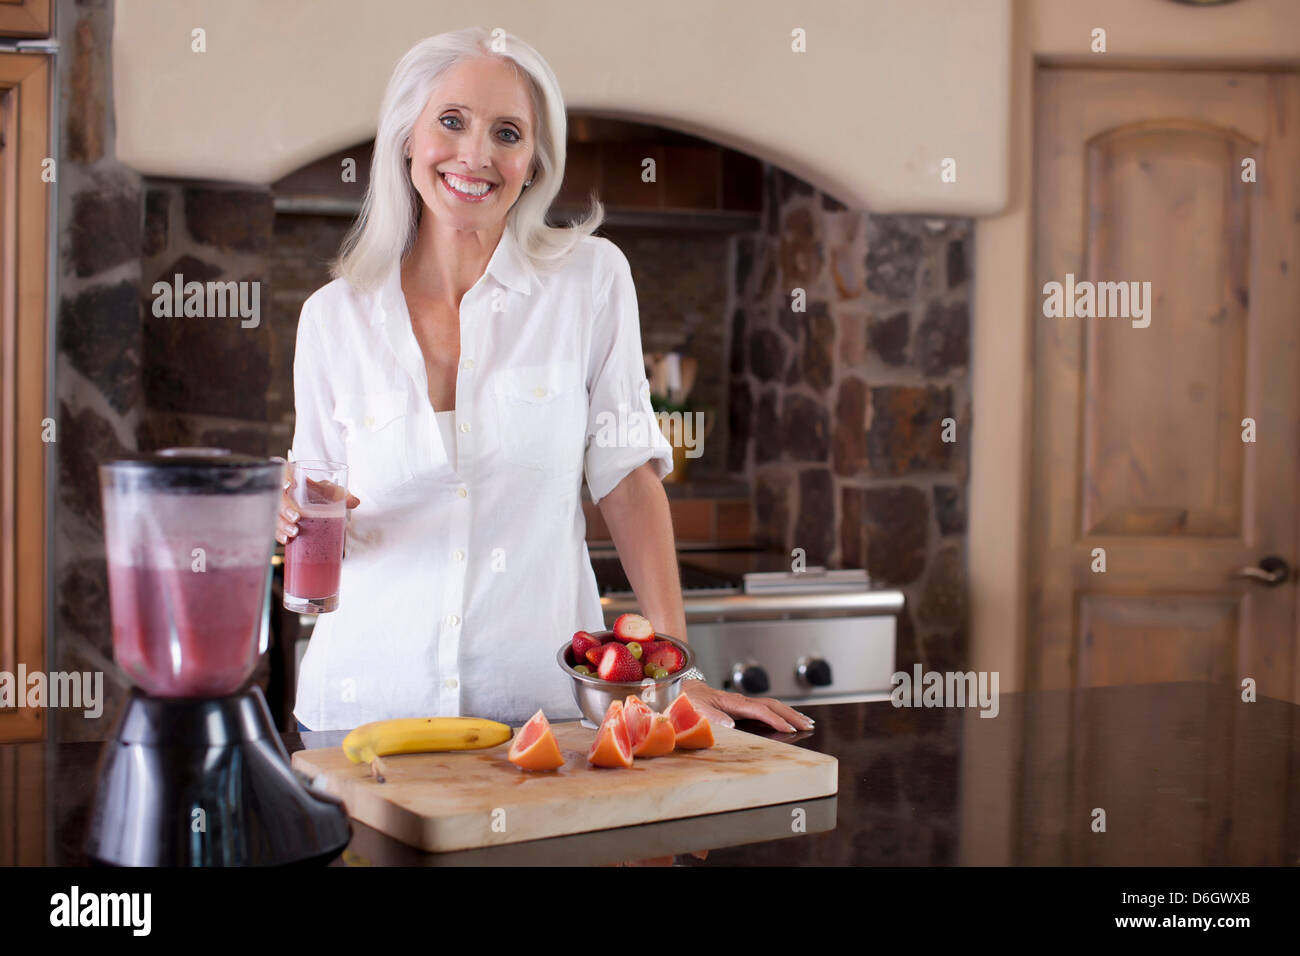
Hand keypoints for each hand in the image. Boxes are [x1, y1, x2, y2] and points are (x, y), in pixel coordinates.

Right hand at [276, 480, 359, 544]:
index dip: (282, 477)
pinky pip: (274, 526)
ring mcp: (278, 505)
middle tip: (296, 518)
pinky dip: (279, 534)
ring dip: (282, 524)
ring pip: (273, 513)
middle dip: (284, 508)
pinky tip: (286, 540)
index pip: (282, 470)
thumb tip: (355, 502)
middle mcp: (282, 489)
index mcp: (293, 475)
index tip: (289, 485)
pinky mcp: (278, 520)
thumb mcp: (331, 491)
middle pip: (277, 496)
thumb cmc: (321, 492)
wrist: (317, 503)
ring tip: (293, 533)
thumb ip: (341, 495)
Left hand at [682, 680, 814, 732]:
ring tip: (806, 723)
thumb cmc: (689, 702)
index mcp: (734, 703)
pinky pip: (767, 708)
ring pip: (772, 705)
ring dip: (790, 713)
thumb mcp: (697, 710)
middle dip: (792, 715)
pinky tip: (787, 720)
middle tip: (808, 726)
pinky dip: (781, 713)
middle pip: (773, 705)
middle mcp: (742, 701)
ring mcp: (743, 703)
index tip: (789, 729)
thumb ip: (712, 717)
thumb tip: (731, 725)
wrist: (683, 691)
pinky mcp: (742, 706)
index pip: (761, 710)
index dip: (776, 720)